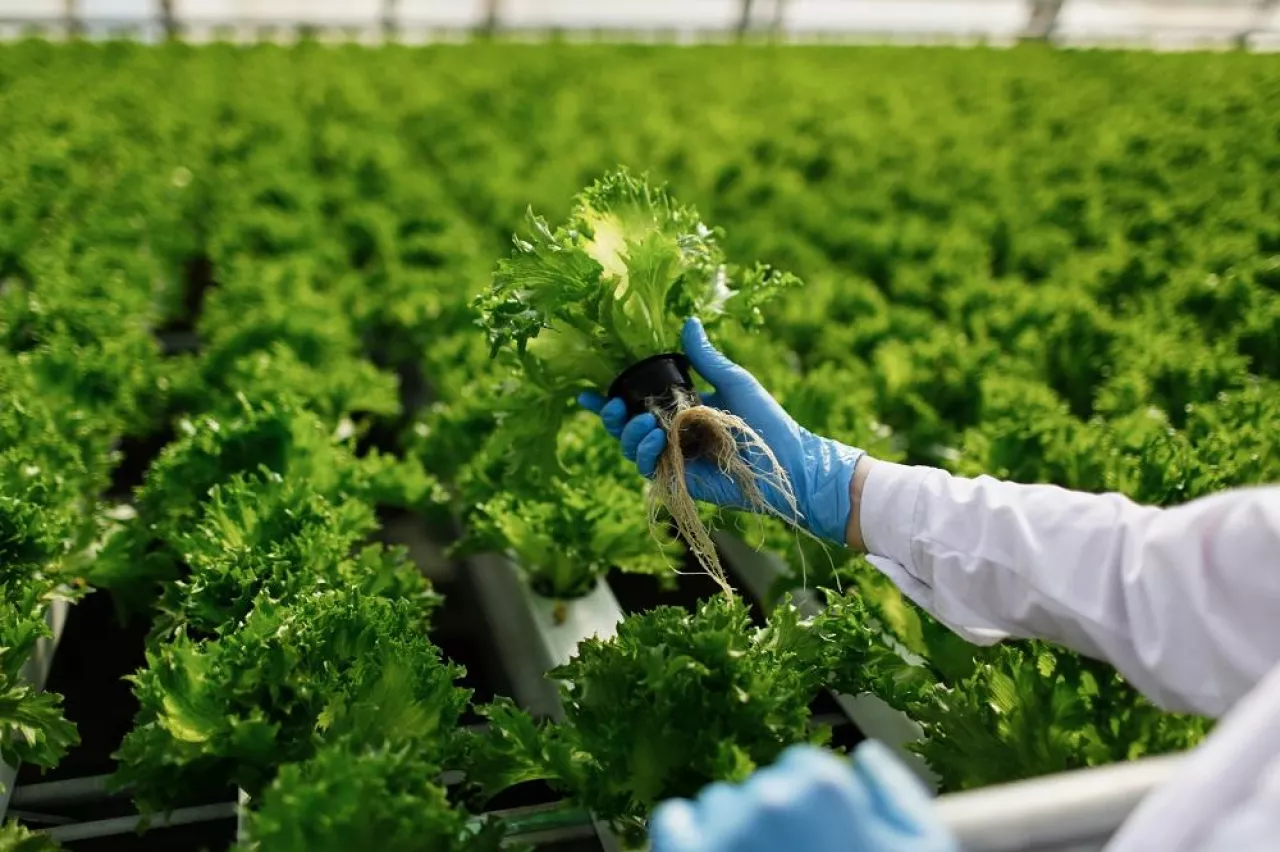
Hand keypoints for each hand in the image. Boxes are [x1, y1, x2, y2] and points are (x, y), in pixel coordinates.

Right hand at [578, 317, 863, 544]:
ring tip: (644, 422)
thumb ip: (705, 357)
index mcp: (681, 410)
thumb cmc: (766, 420)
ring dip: (627, 434)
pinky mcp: (678, 482)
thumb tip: (688, 321)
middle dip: (609, 416)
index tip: (585, 391)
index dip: (608, 400)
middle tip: (611, 404)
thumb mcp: (732, 380)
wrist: (789, 461)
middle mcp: (672, 435)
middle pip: (625, 427)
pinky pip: (648, 468)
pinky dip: (644, 452)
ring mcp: (673, 459)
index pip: (637, 403)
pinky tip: (653, 437)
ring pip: (630, 448)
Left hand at [649, 741, 957, 851]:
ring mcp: (721, 835)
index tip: (824, 842)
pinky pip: (672, 822)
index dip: (818, 806)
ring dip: (733, 830)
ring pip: (718, 805)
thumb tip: (865, 754)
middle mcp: (768, 801)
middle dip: (777, 821)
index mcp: (825, 789)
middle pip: (763, 789)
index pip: (805, 768)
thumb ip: (899, 795)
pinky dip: (686, 835)